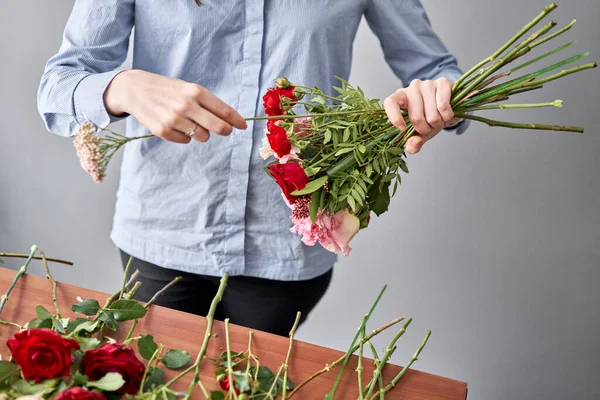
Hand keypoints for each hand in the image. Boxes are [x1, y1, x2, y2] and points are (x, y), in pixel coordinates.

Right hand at [104, 70, 246, 143]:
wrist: (135, 89)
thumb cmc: (167, 89)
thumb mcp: (188, 88)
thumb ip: (207, 103)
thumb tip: (229, 120)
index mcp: (196, 92)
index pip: (224, 111)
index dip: (237, 121)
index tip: (243, 126)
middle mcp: (186, 105)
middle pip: (219, 128)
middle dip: (225, 130)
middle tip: (224, 130)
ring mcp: (174, 119)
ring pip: (203, 137)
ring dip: (201, 133)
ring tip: (190, 122)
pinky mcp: (163, 131)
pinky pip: (186, 141)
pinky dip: (185, 136)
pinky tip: (176, 125)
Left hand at [383, 77, 461, 153]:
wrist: (450, 106)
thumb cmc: (430, 118)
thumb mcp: (421, 133)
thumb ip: (414, 142)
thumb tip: (412, 145)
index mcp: (401, 97)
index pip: (390, 102)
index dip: (395, 117)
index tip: (403, 129)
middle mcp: (412, 88)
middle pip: (416, 117)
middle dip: (425, 129)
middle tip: (430, 126)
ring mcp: (427, 84)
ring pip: (432, 114)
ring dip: (438, 123)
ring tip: (439, 119)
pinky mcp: (443, 82)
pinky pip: (443, 106)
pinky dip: (447, 116)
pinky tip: (447, 113)